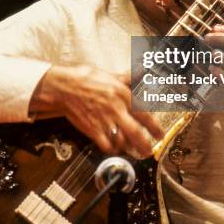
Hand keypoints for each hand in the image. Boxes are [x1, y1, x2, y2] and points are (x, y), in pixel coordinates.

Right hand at [29, 64, 163, 156]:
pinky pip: (106, 145)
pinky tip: (114, 148)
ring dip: (130, 149)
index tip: (159, 134)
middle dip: (145, 145)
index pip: (144, 114)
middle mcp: (116, 108)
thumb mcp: (111, 74)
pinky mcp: (92, 129)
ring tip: (134, 152)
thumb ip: (129, 77)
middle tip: (149, 151)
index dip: (154, 127)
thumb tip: (142, 71)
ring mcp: (104, 120)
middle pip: (136, 132)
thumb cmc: (86, 78)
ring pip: (122, 141)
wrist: (64, 87)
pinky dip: (112, 149)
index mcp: (123, 94)